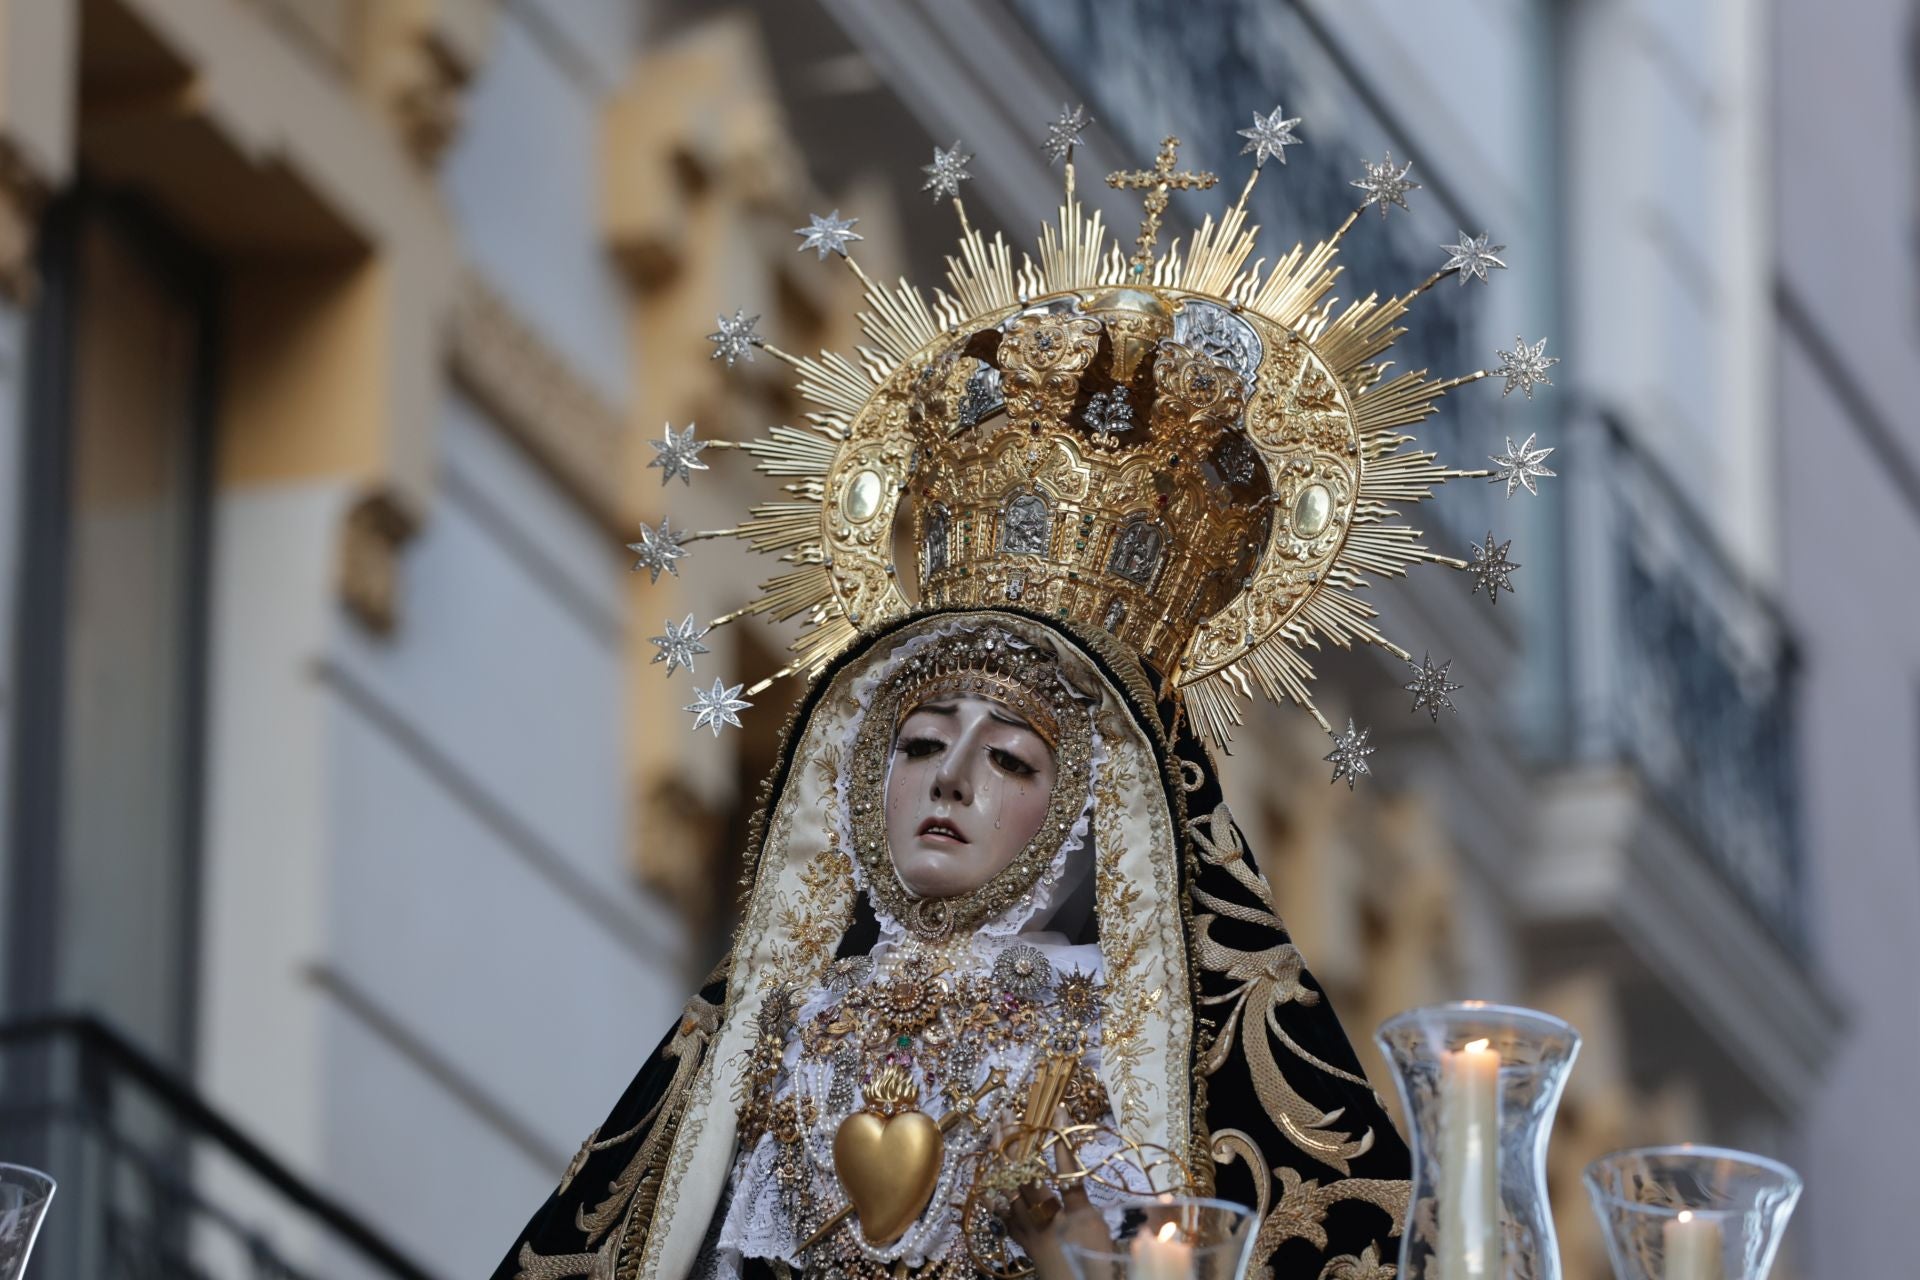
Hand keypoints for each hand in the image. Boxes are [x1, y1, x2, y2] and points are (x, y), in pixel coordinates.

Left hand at [997, 1123, 1111, 1279]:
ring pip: (1005, 1188)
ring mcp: (1028, 1228)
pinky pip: (1001, 1215)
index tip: (1060, 1110)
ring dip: (998, 1159)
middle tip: (1007, 1113)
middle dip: (1014, 1141)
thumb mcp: (1109, 1234)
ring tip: (993, 1134)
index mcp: (1070, 1214)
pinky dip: (992, 1197)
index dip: (1063, 1140)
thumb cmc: (1095, 1267)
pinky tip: (986, 1187)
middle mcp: (1044, 1217)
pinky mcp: (1023, 1240)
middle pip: (1022, 1173)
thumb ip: (1119, 1212)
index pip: (1067, 1169)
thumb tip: (1150, 1194)